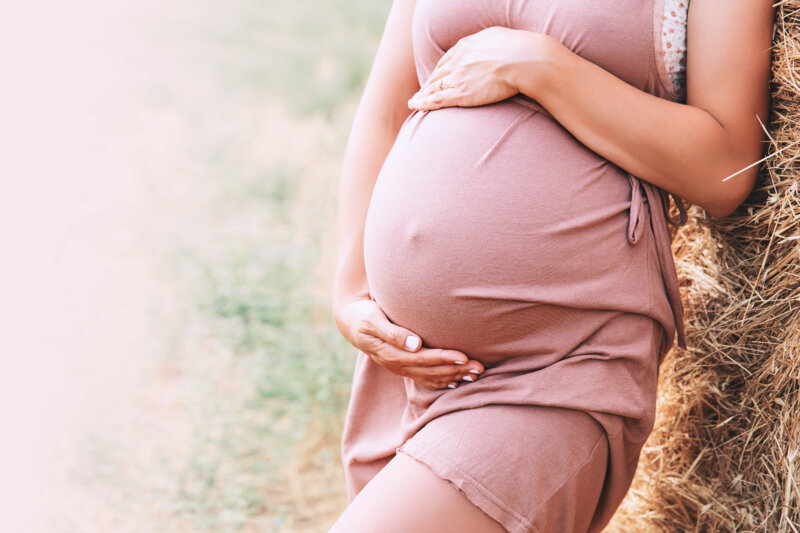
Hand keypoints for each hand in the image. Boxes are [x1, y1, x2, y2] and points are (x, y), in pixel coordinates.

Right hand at [334, 298, 483, 388]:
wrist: (352, 322)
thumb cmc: (364, 315)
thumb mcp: (372, 320)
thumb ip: (393, 332)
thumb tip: (415, 344)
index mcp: (390, 354)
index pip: (422, 359)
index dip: (444, 359)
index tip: (463, 357)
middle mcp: (397, 365)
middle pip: (431, 371)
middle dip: (456, 370)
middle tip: (479, 367)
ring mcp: (401, 368)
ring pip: (431, 377)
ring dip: (454, 376)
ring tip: (476, 374)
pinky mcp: (404, 367)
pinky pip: (425, 378)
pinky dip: (443, 381)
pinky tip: (457, 381)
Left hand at [407, 26, 551, 110]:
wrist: (522, 60)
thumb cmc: (517, 48)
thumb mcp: (496, 36)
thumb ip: (485, 42)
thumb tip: (486, 45)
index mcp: (466, 47)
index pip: (447, 60)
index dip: (439, 70)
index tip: (435, 77)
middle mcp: (458, 62)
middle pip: (438, 75)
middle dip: (428, 84)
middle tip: (420, 92)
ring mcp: (458, 78)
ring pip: (434, 88)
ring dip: (422, 95)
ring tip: (414, 102)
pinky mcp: (462, 94)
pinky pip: (437, 100)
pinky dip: (424, 103)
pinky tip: (416, 106)